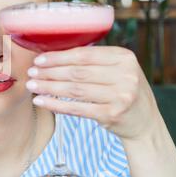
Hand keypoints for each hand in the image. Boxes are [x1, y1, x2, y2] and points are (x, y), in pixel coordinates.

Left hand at [26, 46, 161, 140]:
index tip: (39, 59)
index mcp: (124, 57)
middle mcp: (125, 75)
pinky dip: (56, 105)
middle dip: (50, 72)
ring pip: (75, 90)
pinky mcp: (112, 114)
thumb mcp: (117, 69)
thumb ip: (94, 61)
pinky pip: (77, 108)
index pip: (84, 55)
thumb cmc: (122, 90)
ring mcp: (120, 96)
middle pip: (77, 72)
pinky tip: (41, 101)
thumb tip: (52, 55)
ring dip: (49, 87)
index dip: (58, 57)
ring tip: (32, 85)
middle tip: (31, 72)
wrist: (144, 122)